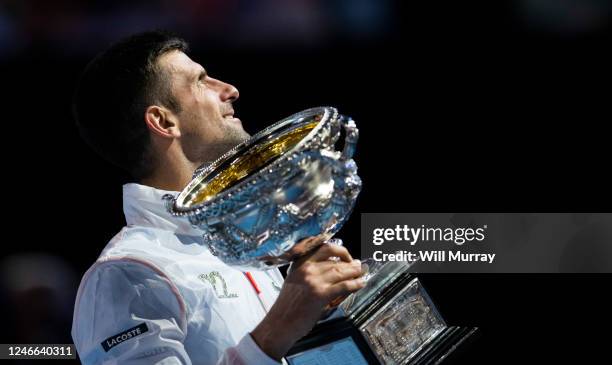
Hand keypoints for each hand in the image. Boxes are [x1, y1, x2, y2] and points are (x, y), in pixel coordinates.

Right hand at [251, 242, 364, 360]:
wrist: (279, 323)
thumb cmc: (287, 305)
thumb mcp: (295, 280)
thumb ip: (311, 272)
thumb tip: (334, 267)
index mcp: (299, 263)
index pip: (324, 248)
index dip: (340, 250)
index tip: (346, 255)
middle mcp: (307, 269)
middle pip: (335, 261)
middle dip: (350, 263)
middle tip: (358, 265)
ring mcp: (314, 281)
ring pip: (342, 272)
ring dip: (355, 273)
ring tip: (361, 274)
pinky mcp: (321, 294)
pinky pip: (344, 286)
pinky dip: (355, 284)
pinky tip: (360, 284)